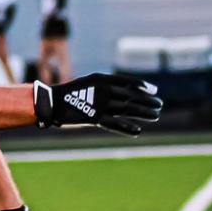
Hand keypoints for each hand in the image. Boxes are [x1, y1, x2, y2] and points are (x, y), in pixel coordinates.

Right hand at [33, 73, 162, 135]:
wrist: (51, 102)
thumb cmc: (71, 93)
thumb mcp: (90, 82)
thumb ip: (106, 85)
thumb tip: (125, 90)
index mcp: (102, 79)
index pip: (128, 82)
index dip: (142, 85)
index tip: (154, 90)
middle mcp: (104, 90)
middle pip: (132, 96)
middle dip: (148, 101)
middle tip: (160, 105)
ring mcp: (99, 104)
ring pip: (128, 109)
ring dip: (144, 113)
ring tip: (156, 115)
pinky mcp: (94, 118)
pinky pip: (114, 124)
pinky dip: (126, 127)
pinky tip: (138, 131)